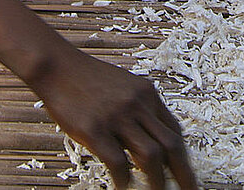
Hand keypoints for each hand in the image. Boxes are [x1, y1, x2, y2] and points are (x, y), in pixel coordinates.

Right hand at [33, 47, 198, 189]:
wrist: (58, 66)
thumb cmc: (89, 78)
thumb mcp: (124, 86)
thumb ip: (139, 107)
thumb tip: (152, 136)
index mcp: (147, 93)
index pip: (174, 130)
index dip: (182, 156)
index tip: (185, 173)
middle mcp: (137, 104)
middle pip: (171, 145)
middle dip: (183, 173)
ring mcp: (117, 117)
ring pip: (151, 156)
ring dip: (156, 181)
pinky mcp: (95, 129)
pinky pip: (118, 162)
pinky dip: (123, 179)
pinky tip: (122, 186)